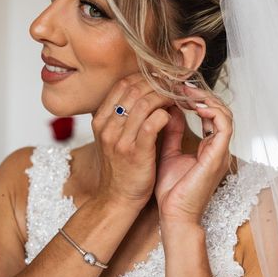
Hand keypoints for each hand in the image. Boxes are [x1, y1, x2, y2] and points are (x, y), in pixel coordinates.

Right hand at [91, 72, 174, 208]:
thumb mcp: (115, 137)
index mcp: (101, 119)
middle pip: (134, 89)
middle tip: (173, 85)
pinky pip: (152, 123)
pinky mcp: (136, 151)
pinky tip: (171, 116)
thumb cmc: (121, 167)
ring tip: (176, 98)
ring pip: (144, 102)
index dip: (144, 77)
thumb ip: (127, 115)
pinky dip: (164, 114)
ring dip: (164, 97)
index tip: (161, 79)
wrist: (117, 198)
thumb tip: (149, 92)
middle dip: (157, 83)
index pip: (123, 84)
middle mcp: (107, 126)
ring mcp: (120, 139)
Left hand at [154, 84, 232, 225]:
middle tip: (182, 85)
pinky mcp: (218, 156)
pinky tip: (195, 105)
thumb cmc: (171, 191)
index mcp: (208, 147)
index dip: (196, 99)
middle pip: (220, 111)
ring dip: (207, 99)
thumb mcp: (168, 152)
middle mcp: (217, 148)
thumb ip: (172, 131)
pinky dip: (212, 112)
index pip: (210, 115)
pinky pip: (224, 126)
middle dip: (202, 95)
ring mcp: (220, 152)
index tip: (178, 89)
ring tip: (187, 92)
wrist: (174, 216)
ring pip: (225, 114)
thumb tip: (169, 108)